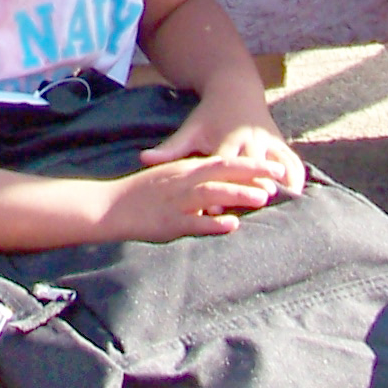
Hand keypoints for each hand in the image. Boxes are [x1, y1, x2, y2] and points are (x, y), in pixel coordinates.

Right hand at [101, 152, 283, 241]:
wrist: (109, 205)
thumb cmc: (140, 194)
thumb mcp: (170, 179)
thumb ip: (194, 181)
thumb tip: (220, 187)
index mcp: (185, 169)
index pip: (222, 162)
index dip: (249, 164)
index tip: (274, 167)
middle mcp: (183, 181)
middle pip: (222, 172)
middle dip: (252, 174)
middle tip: (278, 177)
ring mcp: (177, 201)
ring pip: (212, 193)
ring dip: (237, 194)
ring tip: (261, 198)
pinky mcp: (169, 221)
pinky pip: (195, 222)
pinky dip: (214, 223)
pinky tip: (231, 225)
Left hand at [144, 98, 305, 196]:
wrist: (236, 89)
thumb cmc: (209, 117)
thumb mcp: (190, 129)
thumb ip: (170, 148)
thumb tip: (144, 159)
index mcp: (226, 139)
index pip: (224, 166)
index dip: (220, 186)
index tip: (214, 209)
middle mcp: (250, 141)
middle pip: (254, 167)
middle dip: (255, 187)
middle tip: (255, 209)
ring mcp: (268, 142)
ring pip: (278, 165)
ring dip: (280, 185)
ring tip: (284, 208)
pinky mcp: (281, 143)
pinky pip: (293, 162)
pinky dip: (296, 178)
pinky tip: (298, 198)